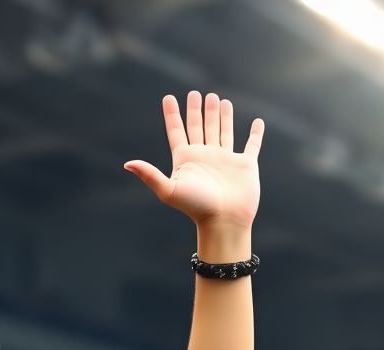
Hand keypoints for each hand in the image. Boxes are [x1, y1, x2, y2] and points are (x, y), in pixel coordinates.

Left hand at [125, 91, 263, 231]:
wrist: (223, 221)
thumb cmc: (196, 207)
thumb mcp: (169, 190)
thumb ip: (149, 175)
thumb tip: (127, 164)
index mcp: (186, 160)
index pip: (176, 132)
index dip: (172, 115)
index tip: (168, 97)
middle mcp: (205, 157)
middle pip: (199, 127)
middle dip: (197, 110)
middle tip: (196, 93)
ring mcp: (225, 160)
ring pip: (222, 131)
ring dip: (220, 116)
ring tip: (217, 98)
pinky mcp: (246, 165)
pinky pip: (252, 145)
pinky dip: (255, 134)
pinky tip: (257, 122)